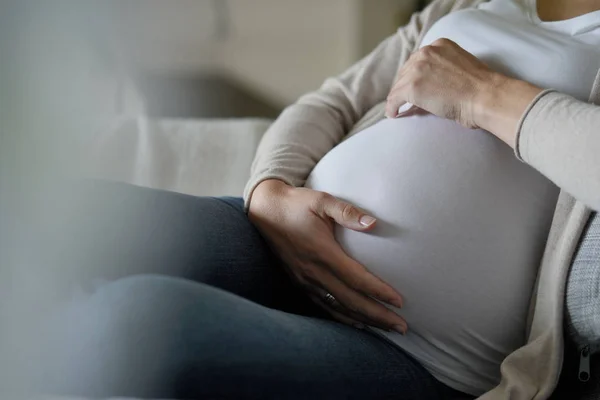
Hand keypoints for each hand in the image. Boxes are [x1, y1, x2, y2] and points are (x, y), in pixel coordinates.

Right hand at [248, 179, 406, 333]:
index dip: (379, 292)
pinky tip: (357, 323)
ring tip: (386, 328)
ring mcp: (305, 281)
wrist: (265, 211)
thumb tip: (374, 223)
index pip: (356, 279)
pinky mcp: (300, 283)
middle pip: (351, 301)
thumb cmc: (297, 204)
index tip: (399, 302)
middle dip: (378, 316)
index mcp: (322, 253)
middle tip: (402, 326)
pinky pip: (324, 306)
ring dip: (364, 320)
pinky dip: (343, 318)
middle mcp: (314, 272)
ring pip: (338, 308)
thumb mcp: (322, 201)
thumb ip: (347, 212)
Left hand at [385, 38, 542, 146]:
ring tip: (397, 109)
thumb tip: (428, 86)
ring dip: (398, 98)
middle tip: (403, 100)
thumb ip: (443, 69)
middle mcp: (426, 52)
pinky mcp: (411, 87)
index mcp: (440, 45)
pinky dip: (392, 108)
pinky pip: (394, 99)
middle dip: (404, 86)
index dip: (413, 75)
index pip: (418, 59)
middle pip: (405, 71)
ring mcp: (417, 69)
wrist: (485, 96)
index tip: (413, 86)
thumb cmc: (481, 88)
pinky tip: (393, 114)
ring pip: (398, 85)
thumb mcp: (461, 67)